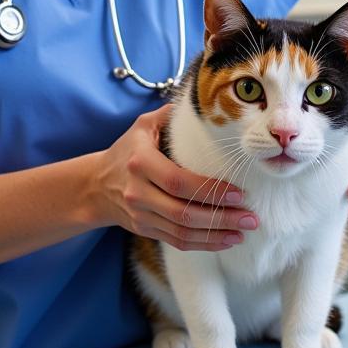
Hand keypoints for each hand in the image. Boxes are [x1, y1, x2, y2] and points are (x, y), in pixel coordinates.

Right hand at [91, 104, 258, 250]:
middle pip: (183, 212)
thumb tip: (205, 104)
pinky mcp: (145, 230)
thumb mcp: (142, 126)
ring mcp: (141, 215)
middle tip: (251, 217)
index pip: (178, 181)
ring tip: (244, 230)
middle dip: (221, 217)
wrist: (96, 185)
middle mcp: (138, 192)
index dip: (210, 190)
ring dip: (217, 234)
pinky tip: (226, 240)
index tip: (239, 193)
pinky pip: (177, 241)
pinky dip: (204, 244)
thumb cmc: (127, 150)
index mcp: (140, 162)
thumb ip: (171, 116)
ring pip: (182, 232)